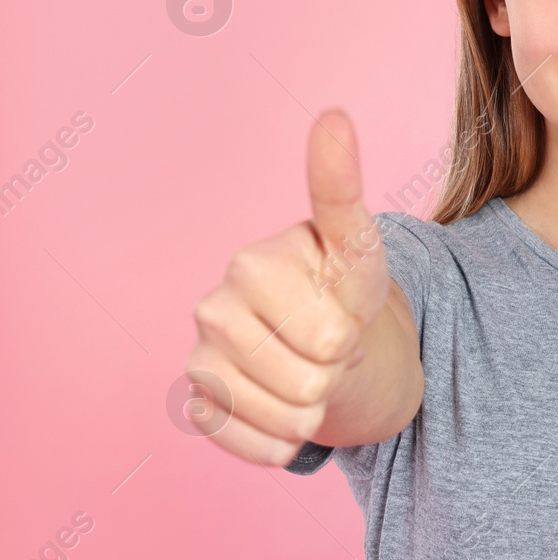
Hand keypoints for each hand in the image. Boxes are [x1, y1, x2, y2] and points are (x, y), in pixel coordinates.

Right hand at [183, 109, 390, 465]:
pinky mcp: (197, 406)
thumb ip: (343, 188)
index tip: (343, 319)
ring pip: (290, 416)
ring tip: (311, 369)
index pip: (328, 332)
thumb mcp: (358, 247)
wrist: (326, 343)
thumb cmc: (342, 291)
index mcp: (253, 264)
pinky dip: (284, 439)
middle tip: (331, 344)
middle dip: (335, 369)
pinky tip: (283, 406)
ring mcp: (200, 358)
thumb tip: (332, 114)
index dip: (348, 334)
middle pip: (312, 380)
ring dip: (315, 406)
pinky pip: (258, 445)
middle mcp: (213, 307)